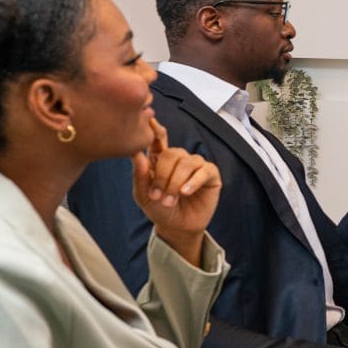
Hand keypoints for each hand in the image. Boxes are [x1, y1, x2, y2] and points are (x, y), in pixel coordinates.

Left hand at [131, 119, 220, 264]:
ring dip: (175, 183)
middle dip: (162, 175)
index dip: (155, 129)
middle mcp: (179, 159)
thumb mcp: (143, 195)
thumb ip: (139, 175)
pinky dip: (193, 182)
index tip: (149, 119)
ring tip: (170, 200)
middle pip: (171, 153)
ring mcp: (196, 166)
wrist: (178, 228)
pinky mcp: (210, 175)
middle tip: (158, 195)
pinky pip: (203, 171)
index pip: (159, 139)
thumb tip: (136, 154)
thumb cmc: (159, 209)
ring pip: (186, 163)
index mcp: (160, 160)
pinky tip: (185, 192)